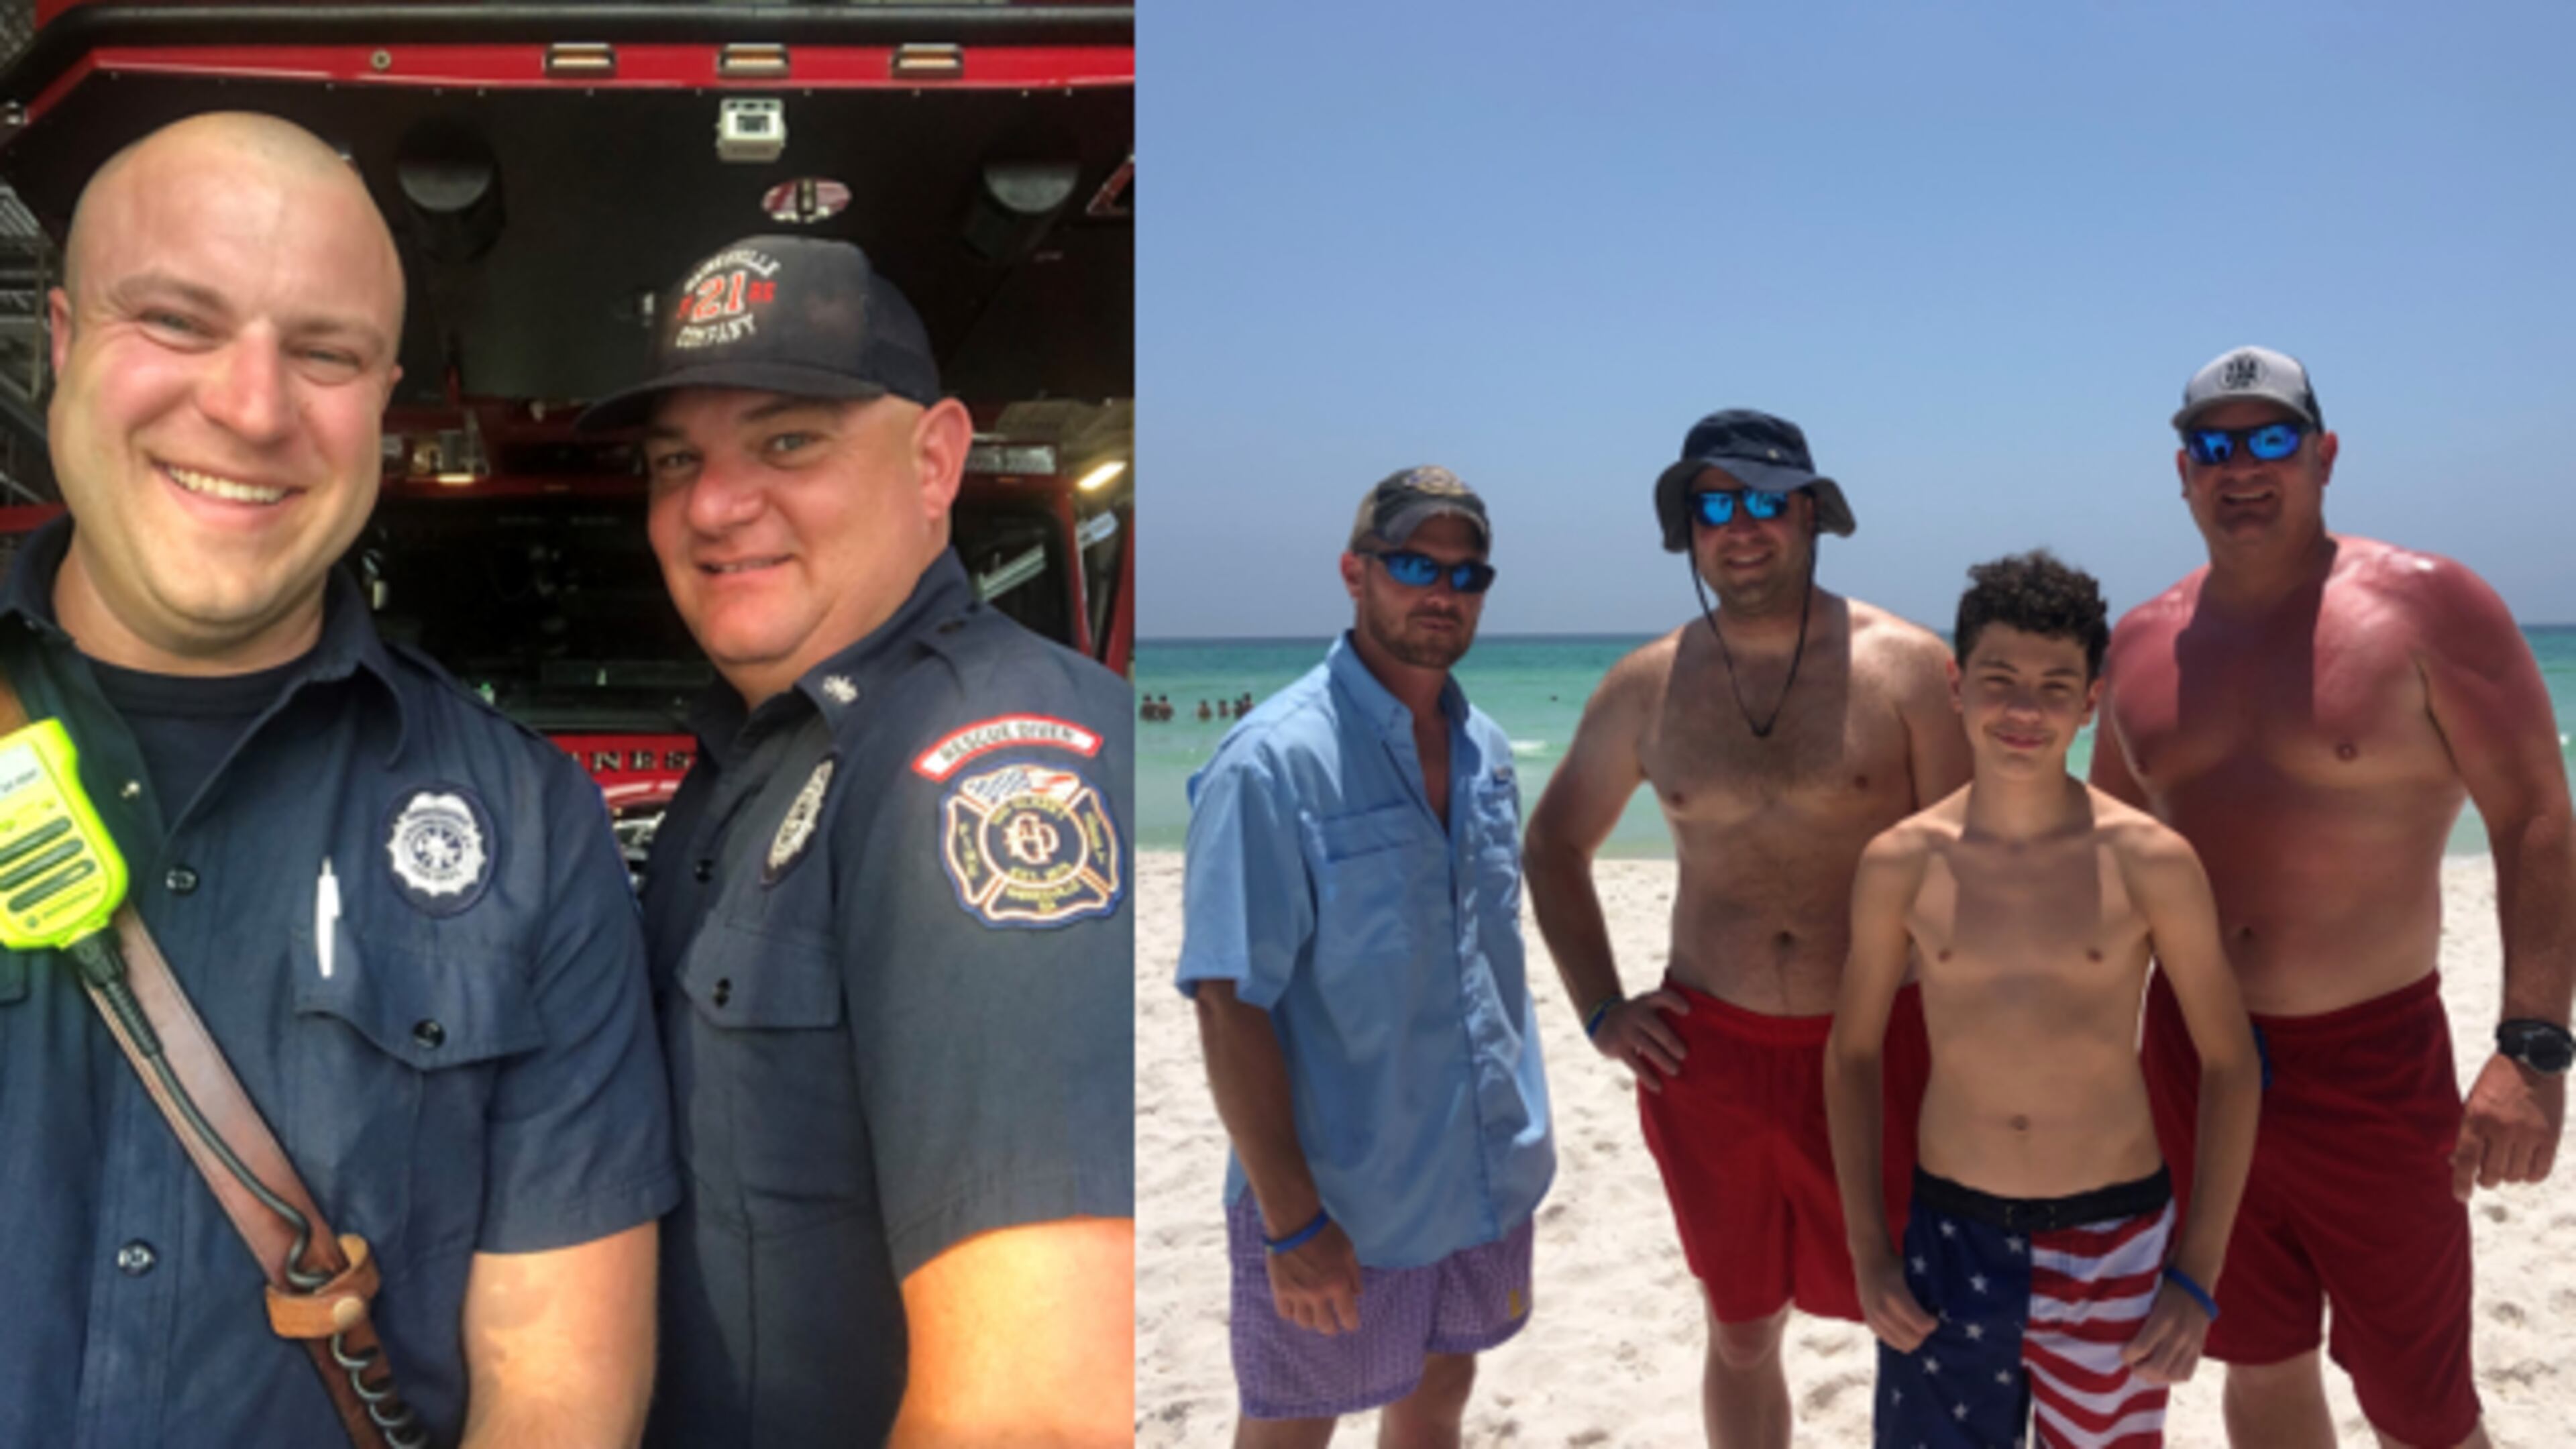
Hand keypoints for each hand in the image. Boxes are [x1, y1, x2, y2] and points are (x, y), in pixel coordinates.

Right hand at [1264, 1219, 1361, 1335]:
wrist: (1294, 1223)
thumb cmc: (1325, 1233)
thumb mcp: (1348, 1250)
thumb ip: (1354, 1275)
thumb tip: (1357, 1294)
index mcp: (1337, 1284)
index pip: (1347, 1316)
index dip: (1351, 1324)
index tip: (1351, 1324)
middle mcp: (1317, 1294)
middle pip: (1324, 1325)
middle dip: (1331, 1327)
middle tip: (1331, 1324)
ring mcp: (1296, 1294)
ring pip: (1304, 1322)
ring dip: (1311, 1321)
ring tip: (1313, 1315)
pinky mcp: (1279, 1290)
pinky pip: (1285, 1313)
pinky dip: (1291, 1313)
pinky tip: (1295, 1307)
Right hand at [1592, 989, 1689, 1091]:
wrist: (1600, 1019)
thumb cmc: (1635, 1016)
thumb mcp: (1646, 1006)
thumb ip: (1664, 1013)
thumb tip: (1697, 1035)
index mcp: (1646, 1002)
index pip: (1661, 997)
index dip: (1674, 1001)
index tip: (1688, 1011)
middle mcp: (1635, 1013)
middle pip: (1655, 1027)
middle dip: (1670, 1041)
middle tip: (1684, 1055)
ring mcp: (1625, 1030)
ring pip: (1646, 1046)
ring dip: (1662, 1059)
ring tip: (1675, 1071)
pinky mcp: (1617, 1046)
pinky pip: (1634, 1063)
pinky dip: (1647, 1076)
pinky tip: (1657, 1086)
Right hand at [1853, 1250, 1934, 1352]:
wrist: (1869, 1261)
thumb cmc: (1895, 1266)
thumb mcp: (1912, 1275)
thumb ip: (1924, 1295)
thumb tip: (1941, 1313)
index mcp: (1895, 1296)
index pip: (1921, 1326)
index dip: (1932, 1324)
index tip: (1934, 1315)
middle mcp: (1882, 1311)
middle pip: (1912, 1341)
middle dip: (1923, 1334)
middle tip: (1925, 1321)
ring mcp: (1874, 1319)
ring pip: (1901, 1345)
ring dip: (1911, 1337)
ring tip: (1914, 1324)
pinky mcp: (1869, 1324)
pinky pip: (1890, 1342)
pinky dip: (1900, 1337)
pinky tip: (1903, 1325)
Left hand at [2121, 1281, 2211, 1385]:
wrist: (2194, 1284)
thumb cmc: (2163, 1289)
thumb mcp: (2147, 1299)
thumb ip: (2137, 1319)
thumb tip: (2118, 1338)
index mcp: (2163, 1319)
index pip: (2141, 1348)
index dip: (2127, 1356)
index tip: (2121, 1354)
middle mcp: (2178, 1334)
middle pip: (2156, 1367)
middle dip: (2139, 1370)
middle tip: (2131, 1365)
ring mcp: (2191, 1344)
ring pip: (2171, 1375)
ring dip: (2154, 1377)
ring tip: (2143, 1371)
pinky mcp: (2199, 1350)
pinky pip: (2186, 1374)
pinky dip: (2171, 1378)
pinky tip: (2160, 1373)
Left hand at [2450, 1052, 2565, 1200]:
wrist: (2532, 1059)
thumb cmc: (2496, 1082)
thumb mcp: (2472, 1102)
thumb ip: (2466, 1133)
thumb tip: (2455, 1164)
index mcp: (2477, 1118)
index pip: (2465, 1160)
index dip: (2461, 1183)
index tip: (2461, 1196)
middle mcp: (2502, 1129)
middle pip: (2491, 1174)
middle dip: (2485, 1180)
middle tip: (2485, 1175)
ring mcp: (2528, 1134)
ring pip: (2514, 1176)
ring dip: (2507, 1175)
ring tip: (2505, 1164)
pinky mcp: (2550, 1137)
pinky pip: (2539, 1171)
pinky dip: (2530, 1174)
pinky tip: (2524, 1166)